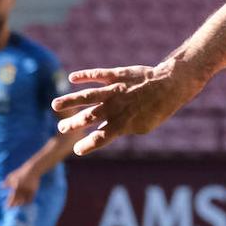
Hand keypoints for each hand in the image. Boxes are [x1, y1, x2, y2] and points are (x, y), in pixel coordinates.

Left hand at [2, 165, 39, 207]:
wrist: (33, 169)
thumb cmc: (20, 172)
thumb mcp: (11, 176)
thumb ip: (6, 182)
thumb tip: (1, 187)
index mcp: (16, 187)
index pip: (12, 198)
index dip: (9, 203)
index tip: (7, 207)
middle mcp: (22, 190)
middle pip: (18, 200)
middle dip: (14, 205)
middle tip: (12, 207)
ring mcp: (28, 191)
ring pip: (24, 200)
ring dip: (21, 204)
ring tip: (18, 205)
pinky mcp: (34, 191)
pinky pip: (31, 199)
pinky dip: (28, 202)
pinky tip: (25, 203)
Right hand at [52, 64, 191, 155]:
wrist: (170, 85)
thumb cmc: (158, 109)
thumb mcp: (143, 126)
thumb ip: (122, 129)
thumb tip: (104, 132)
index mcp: (122, 122)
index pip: (100, 138)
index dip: (88, 145)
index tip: (78, 150)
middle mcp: (115, 107)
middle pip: (89, 117)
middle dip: (73, 124)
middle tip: (61, 129)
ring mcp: (115, 90)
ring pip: (88, 96)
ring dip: (71, 101)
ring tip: (55, 105)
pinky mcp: (118, 74)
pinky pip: (99, 74)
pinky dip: (85, 75)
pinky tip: (72, 78)